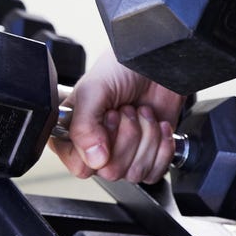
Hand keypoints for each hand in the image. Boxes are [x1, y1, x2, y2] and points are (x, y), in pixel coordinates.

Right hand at [49, 51, 185, 182]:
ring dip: (145, 137)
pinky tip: (158, 124)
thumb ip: (84, 126)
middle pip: (111, 171)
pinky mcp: (149, 154)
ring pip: (135, 172)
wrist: (158, 63)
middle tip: (126, 110)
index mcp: (73, 135)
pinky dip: (162, 146)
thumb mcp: (93, 90)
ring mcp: (124, 152)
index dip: (97, 147)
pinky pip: (155, 171)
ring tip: (141, 112)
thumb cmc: (121, 68)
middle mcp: (97, 148)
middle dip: (126, 136)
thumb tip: (94, 160)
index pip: (79, 167)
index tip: (106, 119)